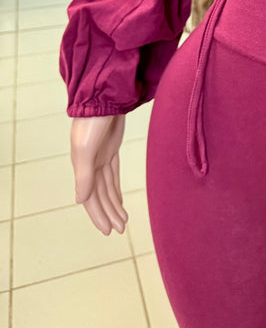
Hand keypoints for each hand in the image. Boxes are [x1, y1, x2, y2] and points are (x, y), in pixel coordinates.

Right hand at [70, 115, 128, 234]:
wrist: (103, 97)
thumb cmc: (92, 121)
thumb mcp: (86, 149)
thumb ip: (84, 175)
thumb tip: (81, 201)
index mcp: (82, 167)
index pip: (90, 198)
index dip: (98, 215)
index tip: (108, 231)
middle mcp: (90, 164)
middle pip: (99, 195)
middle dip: (108, 213)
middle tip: (119, 230)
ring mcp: (101, 156)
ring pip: (107, 186)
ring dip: (114, 203)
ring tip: (123, 220)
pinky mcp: (111, 148)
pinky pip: (113, 174)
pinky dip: (115, 188)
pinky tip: (119, 199)